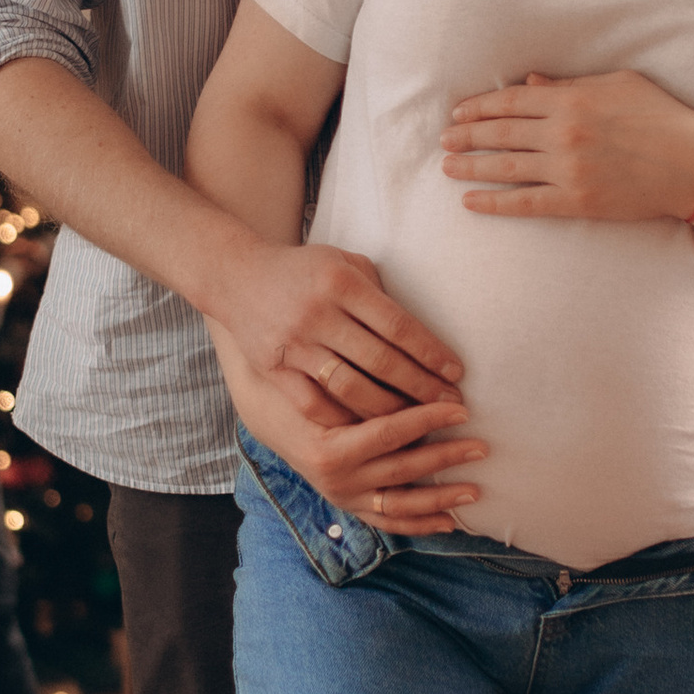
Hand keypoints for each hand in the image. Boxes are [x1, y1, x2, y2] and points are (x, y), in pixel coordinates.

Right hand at [208, 235, 463, 427]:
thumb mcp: (344, 262)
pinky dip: (345, 420)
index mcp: (341, 283)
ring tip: (419, 422)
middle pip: (381, 361)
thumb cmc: (304, 270)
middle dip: (421, 388)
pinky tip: (369, 431)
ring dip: (390, 410)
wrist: (236, 276)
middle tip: (453, 406)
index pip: (398, 325)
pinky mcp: (274, 369)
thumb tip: (422, 336)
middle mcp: (318, 314)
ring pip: (351, 388)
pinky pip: (314, 405)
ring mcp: (294, 344)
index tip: (457, 374)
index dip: (431, 353)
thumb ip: (379, 293)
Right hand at [276, 389, 489, 533]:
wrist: (269, 413)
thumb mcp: (323, 385)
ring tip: (475, 491)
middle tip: (482, 446)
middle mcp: (337, 480)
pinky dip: (419, 524)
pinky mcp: (350, 507)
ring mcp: (344, 498)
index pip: (389, 432)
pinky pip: (389, 522)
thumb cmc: (302, 391)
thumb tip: (421, 378)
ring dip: (441, 499)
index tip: (461, 407)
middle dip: (446, 457)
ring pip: (400, 504)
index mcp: (329, 449)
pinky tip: (450, 521)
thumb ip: (364, 388)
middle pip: (402, 469)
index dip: (428, 419)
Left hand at [440, 71, 693, 223]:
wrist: (693, 165)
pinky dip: (494, 202)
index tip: (458, 112)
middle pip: (500, 132)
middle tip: (443, 140)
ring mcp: (568, 169)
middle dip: (466, 135)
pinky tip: (471, 201)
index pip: (510, 101)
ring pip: (505, 166)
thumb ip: (568, 85)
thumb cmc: (660, 117)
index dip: (478, 107)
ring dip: (470, 166)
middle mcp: (564, 133)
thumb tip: (528, 85)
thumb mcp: (617, 85)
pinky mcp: (576, 201)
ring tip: (447, 167)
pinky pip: (525, 202)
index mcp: (571, 99)